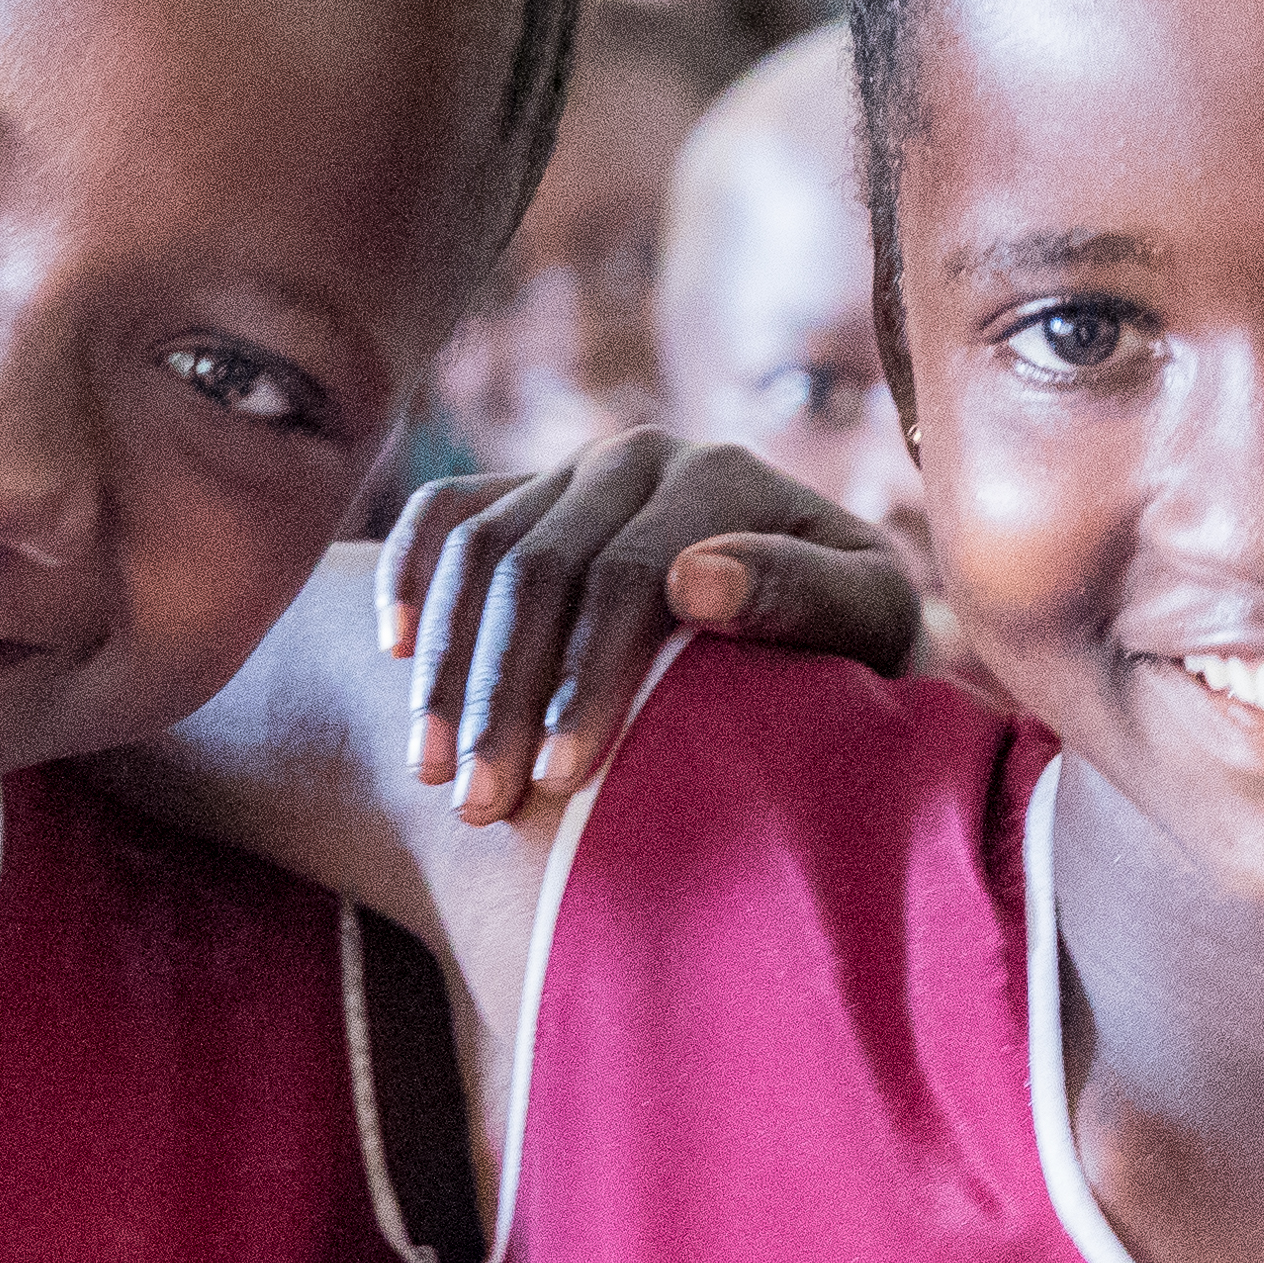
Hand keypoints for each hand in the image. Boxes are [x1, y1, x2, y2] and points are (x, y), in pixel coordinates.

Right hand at [378, 434, 925, 822]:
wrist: (827, 622)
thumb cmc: (855, 646)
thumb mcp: (872, 623)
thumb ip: (808, 595)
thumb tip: (696, 577)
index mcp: (723, 477)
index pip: (630, 577)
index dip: (590, 680)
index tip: (562, 780)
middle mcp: (641, 456)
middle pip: (539, 568)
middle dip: (501, 695)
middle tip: (478, 806)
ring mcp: (574, 469)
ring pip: (478, 553)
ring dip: (445, 667)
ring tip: (431, 774)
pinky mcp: (526, 490)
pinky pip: (442, 517)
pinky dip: (407, 576)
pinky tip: (391, 656)